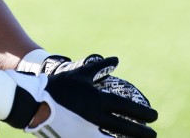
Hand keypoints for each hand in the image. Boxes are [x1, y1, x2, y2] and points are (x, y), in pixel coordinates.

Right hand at [30, 56, 157, 137]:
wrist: (34, 102)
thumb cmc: (59, 86)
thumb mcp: (81, 74)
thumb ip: (100, 68)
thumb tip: (116, 60)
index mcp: (98, 100)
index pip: (127, 109)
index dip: (143, 114)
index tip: (155, 116)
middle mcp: (95, 117)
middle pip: (125, 128)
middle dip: (142, 132)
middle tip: (153, 134)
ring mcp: (86, 131)